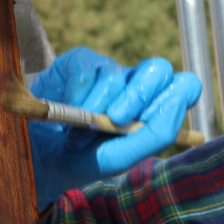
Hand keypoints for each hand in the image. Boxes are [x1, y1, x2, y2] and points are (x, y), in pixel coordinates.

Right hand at [28, 46, 201, 209]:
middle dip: (138, 96)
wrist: (38, 160)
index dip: (175, 97)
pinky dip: (75, 100)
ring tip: (78, 137)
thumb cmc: (84, 160)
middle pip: (159, 69)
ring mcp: (107, 72)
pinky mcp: (78, 63)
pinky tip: (65, 115)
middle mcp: (135, 85)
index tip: (149, 120)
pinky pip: (84, 73)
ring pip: (115, 76)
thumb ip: (155, 135)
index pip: (185, 87)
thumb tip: (176, 102)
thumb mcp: (120, 158)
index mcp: (154, 108)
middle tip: (116, 119)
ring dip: (95, 110)